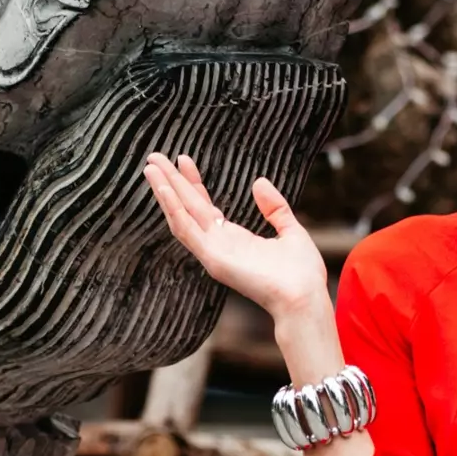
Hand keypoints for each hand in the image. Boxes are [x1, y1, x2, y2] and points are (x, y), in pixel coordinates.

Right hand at [143, 153, 328, 320]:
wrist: (305, 298)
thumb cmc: (301, 274)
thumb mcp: (291, 231)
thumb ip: (275, 208)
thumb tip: (259, 182)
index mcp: (234, 239)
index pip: (205, 206)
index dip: (193, 183)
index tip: (183, 159)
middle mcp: (218, 244)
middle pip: (188, 207)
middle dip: (171, 182)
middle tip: (154, 157)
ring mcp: (212, 252)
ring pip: (180, 216)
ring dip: (165, 192)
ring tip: (151, 167)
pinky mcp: (212, 258)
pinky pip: (187, 230)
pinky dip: (174, 209)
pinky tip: (165, 190)